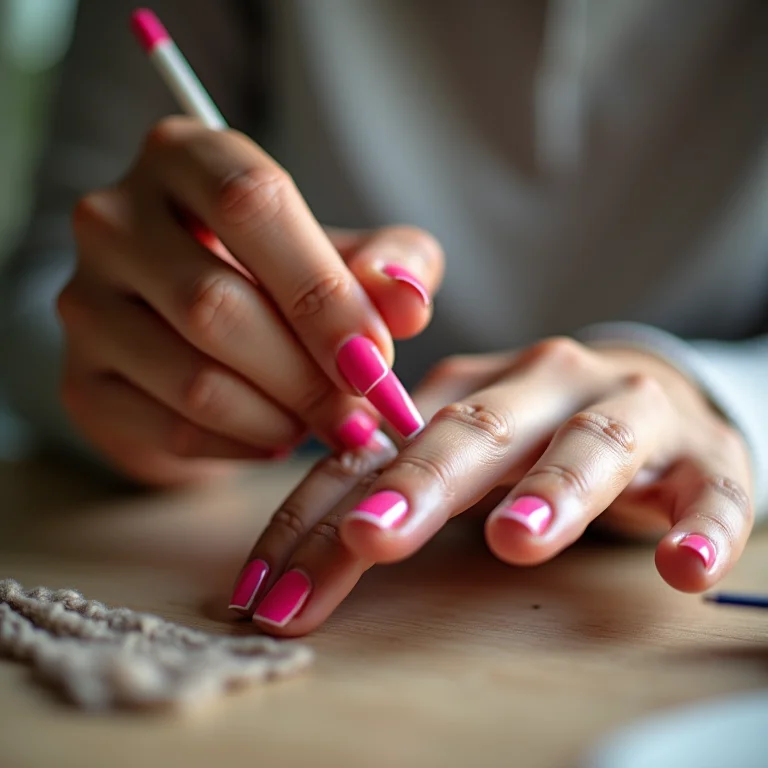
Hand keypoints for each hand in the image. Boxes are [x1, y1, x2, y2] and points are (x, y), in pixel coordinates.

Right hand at [57, 117, 440, 484]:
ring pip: (195, 378)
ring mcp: (85, 302)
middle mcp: (115, 219)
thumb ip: (389, 265)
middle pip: (216, 304)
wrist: (199, 333)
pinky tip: (277, 436)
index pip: (253, 202)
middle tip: (362, 413)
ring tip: (324, 423)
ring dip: (282, 418)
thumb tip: (408, 301)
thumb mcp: (345, 255)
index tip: (375, 358)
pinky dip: (244, 445)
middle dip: (309, 376)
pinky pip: (173, 429)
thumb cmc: (280, 280)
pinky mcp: (82, 380)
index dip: (323, 292)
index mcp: (186, 158)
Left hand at [231, 338, 752, 634]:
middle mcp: (541, 386)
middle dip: (420, 485)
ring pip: (590, 445)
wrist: (647, 395)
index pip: (378, 450)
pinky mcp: (701, 457)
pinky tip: (681, 570)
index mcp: (466, 388)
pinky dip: (698, 527)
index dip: (319, 517)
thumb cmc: (533, 430)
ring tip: (517, 541)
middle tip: (369, 541)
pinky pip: (708, 493)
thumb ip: (393, 476)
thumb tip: (307, 535)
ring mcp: (625, 414)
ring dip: (553, 492)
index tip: (267, 593)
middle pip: (476, 432)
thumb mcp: (457, 446)